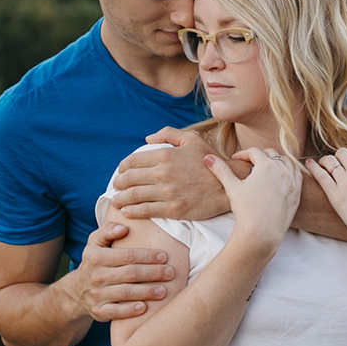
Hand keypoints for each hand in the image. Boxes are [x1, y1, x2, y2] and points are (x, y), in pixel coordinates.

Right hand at [68, 217, 172, 321]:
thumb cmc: (94, 262)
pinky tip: (144, 307)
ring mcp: (97, 295)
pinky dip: (130, 311)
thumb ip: (107, 230)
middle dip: (153, 273)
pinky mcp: (99, 312)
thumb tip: (123, 228)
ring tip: (164, 291)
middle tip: (170, 273)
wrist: (76, 291)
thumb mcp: (94, 243)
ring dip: (147, 292)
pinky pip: (116, 312)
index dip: (147, 256)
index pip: (127, 255)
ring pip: (125, 293)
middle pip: (130, 274)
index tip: (164, 256)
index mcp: (96, 257)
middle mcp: (96, 276)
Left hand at [110, 128, 229, 220]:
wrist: (229, 185)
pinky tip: (127, 212)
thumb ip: (168, 133)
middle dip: (118, 184)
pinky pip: (145, 211)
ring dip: (120, 199)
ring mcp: (168, 192)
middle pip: (129, 179)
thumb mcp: (192, 139)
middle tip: (117, 188)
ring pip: (134, 196)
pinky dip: (132, 211)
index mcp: (166, 155)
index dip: (122, 167)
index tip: (121, 172)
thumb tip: (147, 138)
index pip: (132, 161)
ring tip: (117, 201)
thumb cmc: (210, 161)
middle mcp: (164, 173)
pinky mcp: (173, 209)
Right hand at [208, 146, 301, 249]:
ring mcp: (292, 181)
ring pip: (286, 161)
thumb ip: (221, 170)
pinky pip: (297, 174)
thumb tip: (207, 157)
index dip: (243, 154)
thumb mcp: (232, 187)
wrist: (262, 232)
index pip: (254, 152)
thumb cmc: (246, 210)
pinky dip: (289, 171)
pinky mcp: (297, 192)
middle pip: (271, 154)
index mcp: (266, 165)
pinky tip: (282, 176)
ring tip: (266, 167)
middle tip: (250, 163)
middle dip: (259, 156)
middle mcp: (282, 170)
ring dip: (276, 161)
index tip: (236, 159)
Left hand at [306, 142, 346, 247]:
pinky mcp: (335, 196)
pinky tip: (309, 164)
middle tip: (341, 163)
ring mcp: (345, 183)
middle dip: (341, 155)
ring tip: (326, 165)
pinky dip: (313, 167)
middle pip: (342, 152)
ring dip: (327, 161)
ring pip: (329, 161)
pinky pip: (320, 175)